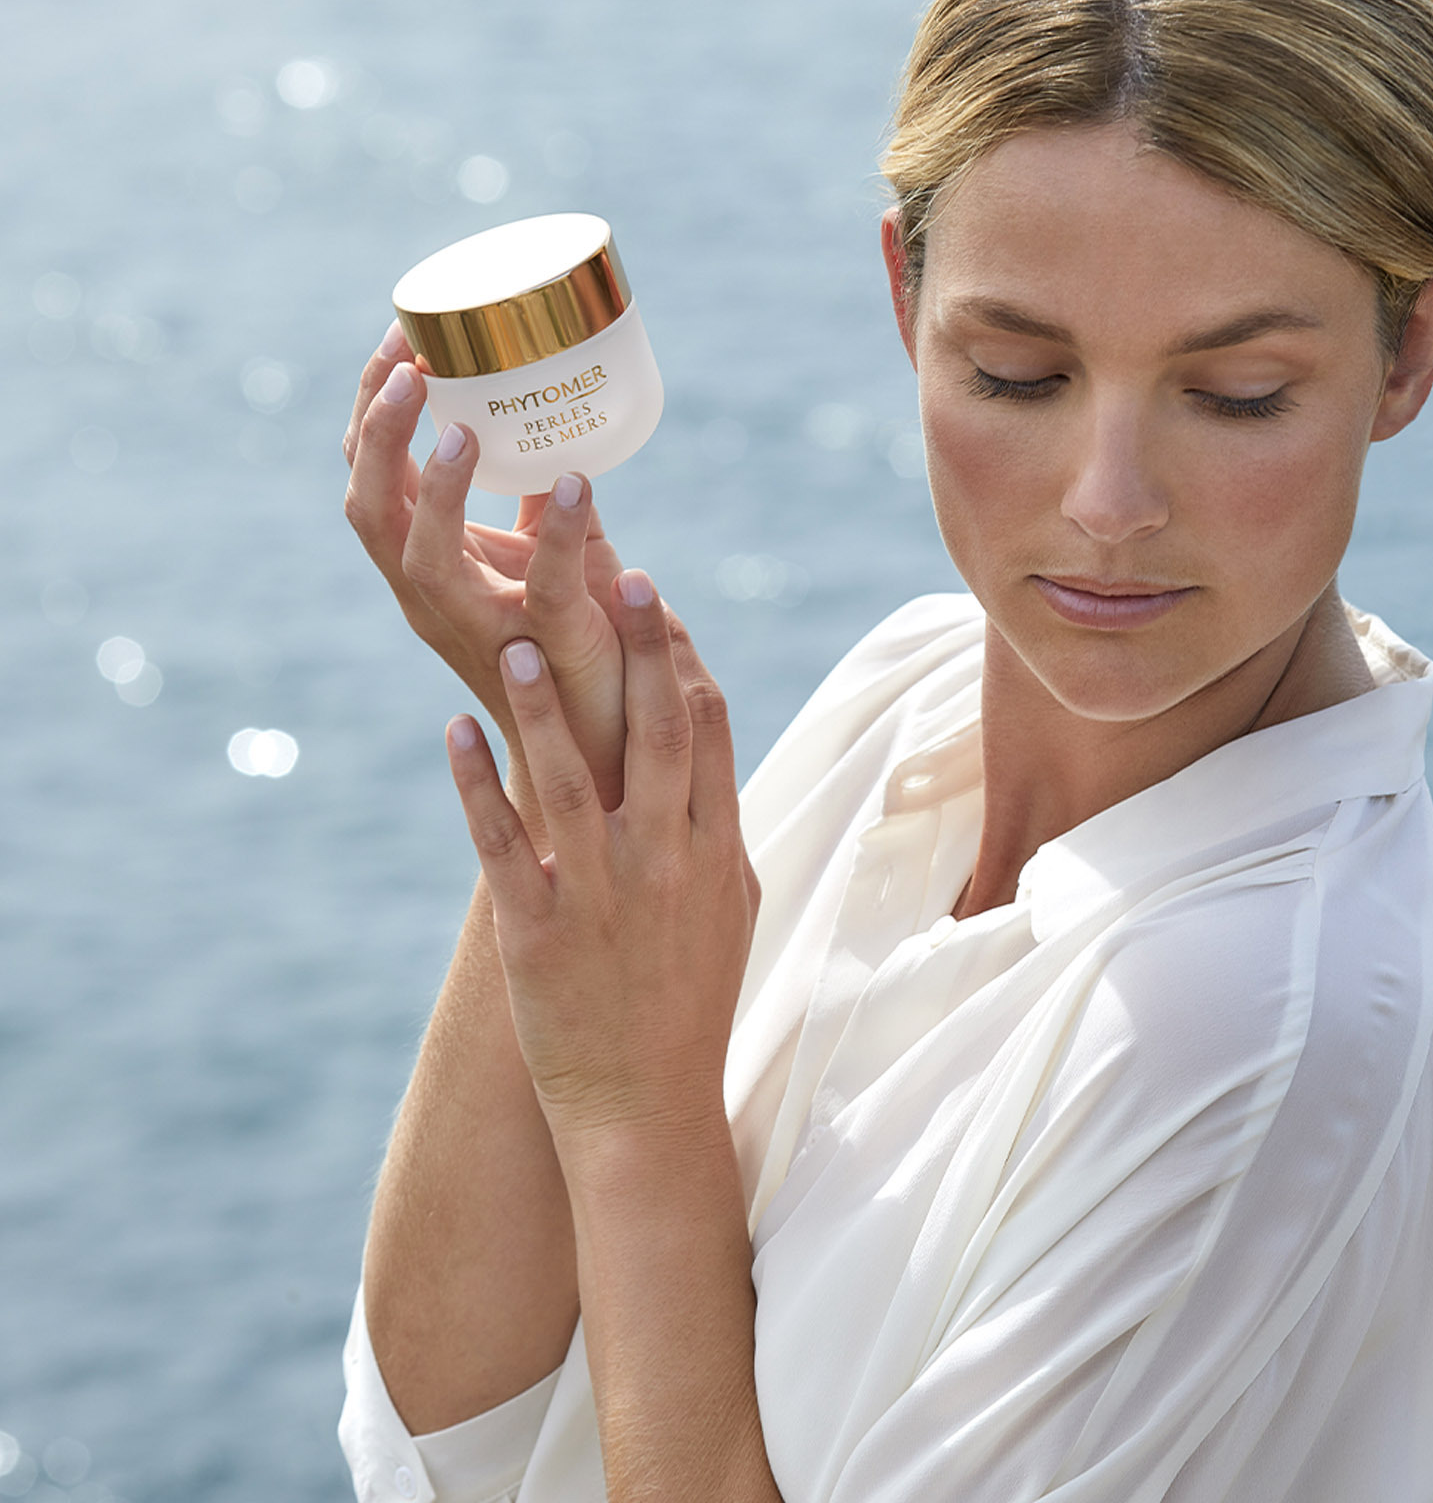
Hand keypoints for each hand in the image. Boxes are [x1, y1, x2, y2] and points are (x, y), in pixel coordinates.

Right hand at [344, 323, 629, 807]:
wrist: (610, 733)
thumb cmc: (577, 638)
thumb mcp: (550, 554)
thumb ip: (544, 505)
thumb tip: (557, 439)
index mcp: (425, 561)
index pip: (372, 477)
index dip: (372, 410)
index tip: (400, 336)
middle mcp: (431, 595)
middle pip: (368, 509)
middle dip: (377, 434)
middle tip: (411, 364)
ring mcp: (477, 625)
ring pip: (418, 556)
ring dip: (433, 487)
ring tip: (458, 426)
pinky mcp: (545, 642)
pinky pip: (541, 585)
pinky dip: (562, 530)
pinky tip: (579, 481)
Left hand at [446, 575, 760, 1146]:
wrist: (645, 1103)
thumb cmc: (689, 1004)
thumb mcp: (732, 913)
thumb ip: (723, 835)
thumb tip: (720, 770)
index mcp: (716, 850)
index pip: (708, 731)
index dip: (681, 656)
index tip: (659, 598)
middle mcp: (665, 861)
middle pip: (658, 734)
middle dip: (638, 650)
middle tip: (617, 576)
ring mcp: (602, 893)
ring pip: (573, 777)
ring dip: (542, 703)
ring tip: (515, 640)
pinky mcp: (538, 928)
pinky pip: (503, 840)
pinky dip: (477, 782)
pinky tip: (453, 729)